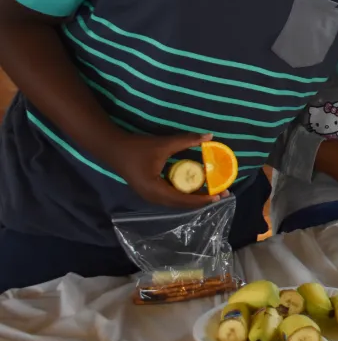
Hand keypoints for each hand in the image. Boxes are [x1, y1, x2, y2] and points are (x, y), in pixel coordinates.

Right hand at [109, 132, 225, 208]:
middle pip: (181, 204)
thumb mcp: (164, 144)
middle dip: (201, 200)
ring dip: (193, 198)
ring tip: (211, 193)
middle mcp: (153, 198)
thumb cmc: (137, 147)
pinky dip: (184, 194)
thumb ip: (186, 140)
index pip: (183, 200)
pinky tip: (195, 187)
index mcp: (155, 190)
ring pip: (176, 202)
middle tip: (221, 194)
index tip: (218, 196)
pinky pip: (171, 197)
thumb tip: (210, 136)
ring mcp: (150, 196)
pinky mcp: (150, 191)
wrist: (113, 148)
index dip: (201, 199)